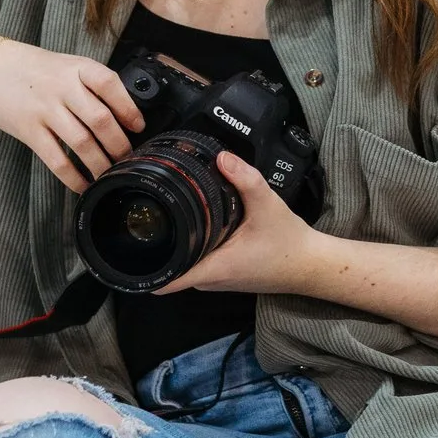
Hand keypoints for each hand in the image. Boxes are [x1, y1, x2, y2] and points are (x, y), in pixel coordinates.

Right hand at [0, 41, 143, 191]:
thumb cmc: (34, 69)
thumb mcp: (67, 65)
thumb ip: (90, 84)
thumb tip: (122, 114)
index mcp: (77, 68)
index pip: (110, 85)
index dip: (129, 108)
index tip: (139, 127)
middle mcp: (63, 87)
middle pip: (100, 119)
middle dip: (119, 145)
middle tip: (128, 158)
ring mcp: (45, 109)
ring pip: (82, 142)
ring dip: (101, 164)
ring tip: (111, 174)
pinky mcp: (28, 129)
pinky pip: (56, 159)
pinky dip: (73, 176)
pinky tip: (82, 184)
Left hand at [157, 150, 321, 295]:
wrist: (310, 264)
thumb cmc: (289, 242)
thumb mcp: (268, 205)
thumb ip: (245, 179)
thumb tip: (221, 157)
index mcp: (214, 268)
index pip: (166, 280)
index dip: (143, 268)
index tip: (128, 250)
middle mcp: (210, 280)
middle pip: (169, 267)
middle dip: (156, 246)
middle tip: (147, 216)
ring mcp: (216, 281)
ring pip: (182, 265)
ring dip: (175, 245)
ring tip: (168, 218)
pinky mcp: (223, 275)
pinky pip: (196, 264)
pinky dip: (191, 248)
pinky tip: (194, 227)